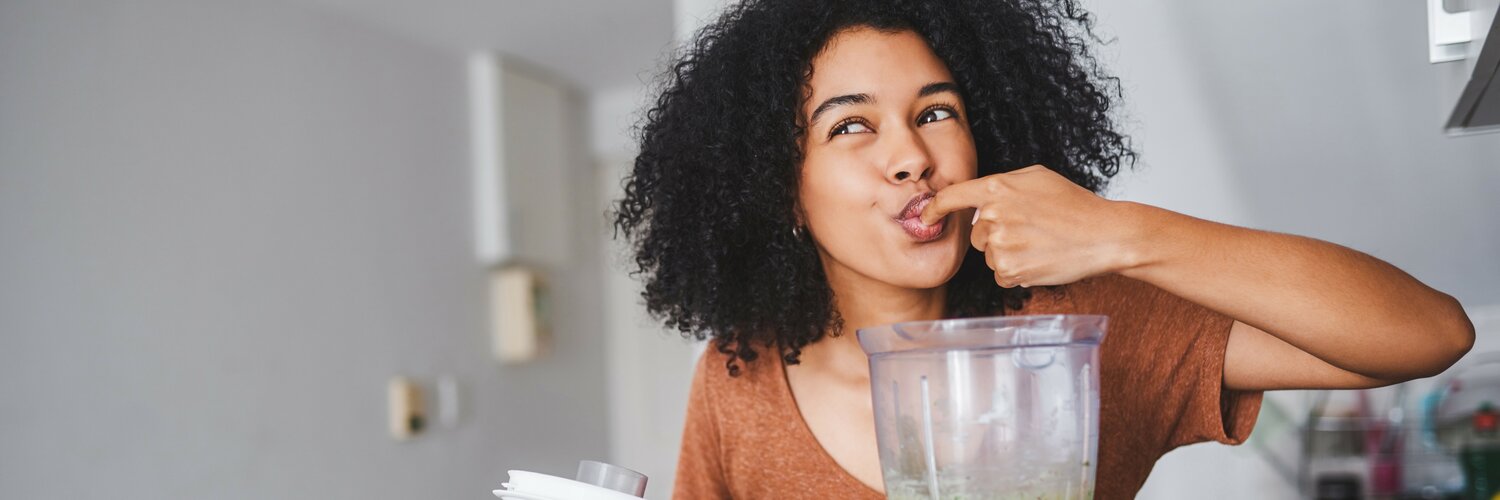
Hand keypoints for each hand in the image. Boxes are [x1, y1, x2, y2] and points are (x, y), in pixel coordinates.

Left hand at [920, 165, 1137, 287]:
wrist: (1103, 235)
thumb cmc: (1074, 204)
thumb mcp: (1036, 177)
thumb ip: (1002, 185)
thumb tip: (978, 201)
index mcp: (997, 188)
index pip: (952, 197)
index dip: (934, 209)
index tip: (926, 217)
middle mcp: (993, 216)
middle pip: (975, 234)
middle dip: (995, 235)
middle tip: (1029, 231)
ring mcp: (1000, 245)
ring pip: (989, 256)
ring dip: (1008, 254)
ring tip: (1039, 244)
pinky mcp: (1010, 271)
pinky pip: (1001, 275)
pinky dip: (1017, 272)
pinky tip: (1040, 260)